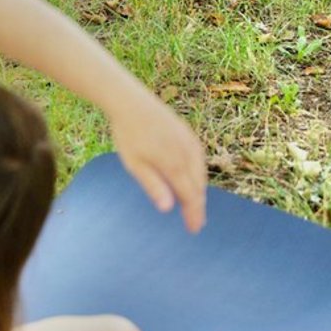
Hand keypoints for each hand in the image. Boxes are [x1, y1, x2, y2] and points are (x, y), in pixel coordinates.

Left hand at [108, 91, 207, 232]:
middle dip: (198, 206)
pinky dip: (198, 173)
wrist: (130, 101)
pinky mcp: (187, 132)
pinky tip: (192, 177)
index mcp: (175, 164)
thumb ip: (153, 186)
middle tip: (196, 223)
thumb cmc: (128, 134)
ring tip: (195, 204)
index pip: (191, 197)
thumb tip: (168, 209)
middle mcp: (187, 153)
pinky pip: (199, 159)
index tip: (194, 229)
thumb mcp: (135, 164)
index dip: (194, 215)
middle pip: (198, 187)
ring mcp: (189, 141)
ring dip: (199, 190)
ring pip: (201, 173)